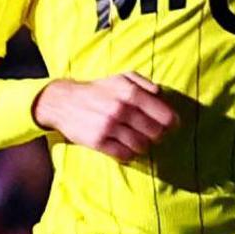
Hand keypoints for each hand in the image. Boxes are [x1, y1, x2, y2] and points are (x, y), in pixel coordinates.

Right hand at [37, 72, 176, 161]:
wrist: (62, 102)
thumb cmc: (98, 90)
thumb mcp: (121, 78)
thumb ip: (145, 83)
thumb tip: (161, 96)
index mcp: (130, 92)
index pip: (165, 116)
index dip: (172, 123)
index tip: (170, 126)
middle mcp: (121, 109)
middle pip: (156, 133)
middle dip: (157, 135)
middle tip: (152, 134)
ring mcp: (108, 126)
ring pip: (141, 146)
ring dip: (143, 146)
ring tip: (137, 140)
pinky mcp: (97, 141)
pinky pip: (124, 155)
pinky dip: (129, 154)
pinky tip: (125, 147)